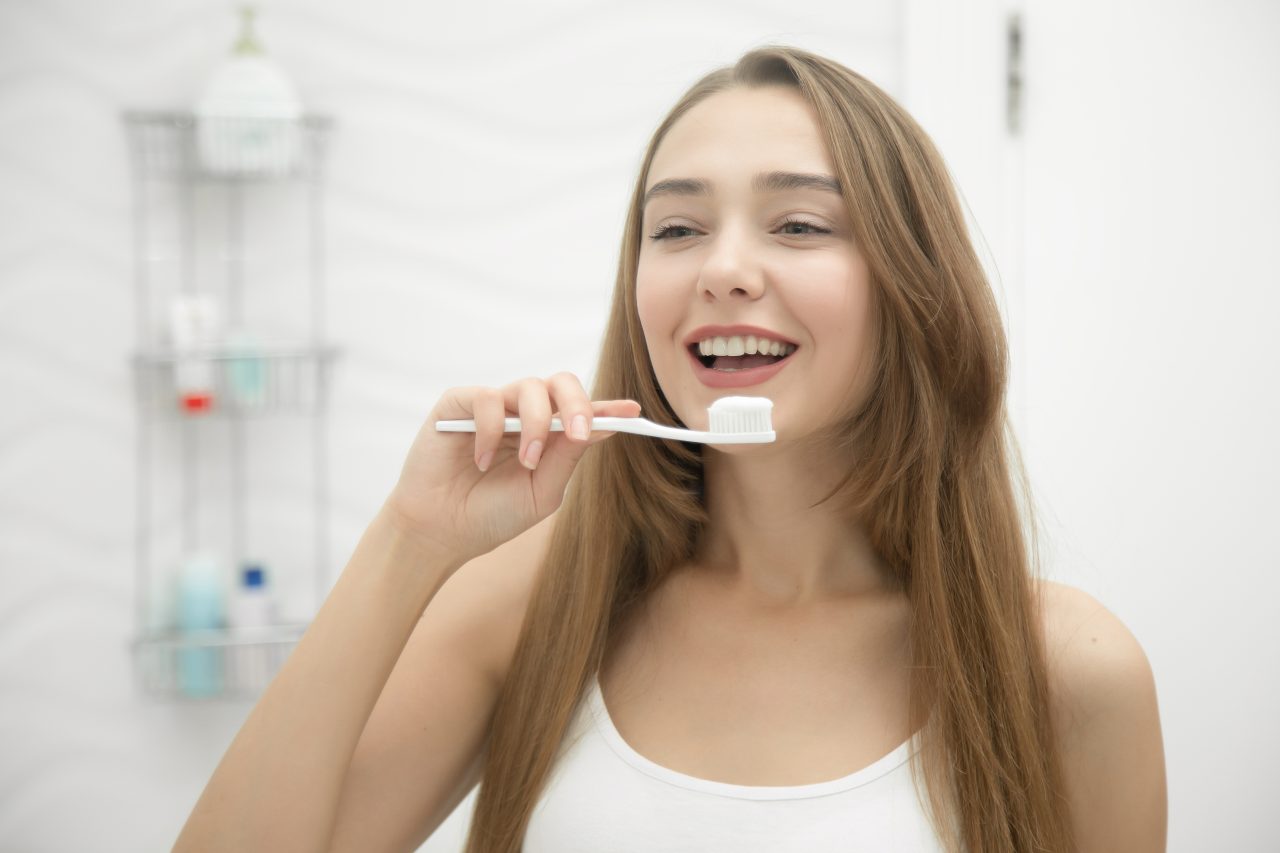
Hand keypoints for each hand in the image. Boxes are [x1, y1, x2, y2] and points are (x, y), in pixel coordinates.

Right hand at [384, 373, 640, 565]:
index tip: (632, 412)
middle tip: (581, 433)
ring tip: (528, 461)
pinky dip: (491, 429)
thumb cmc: (491, 516)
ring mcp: (491, 407)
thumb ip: (566, 460)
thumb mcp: (541, 494)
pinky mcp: (458, 404)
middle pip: (560, 384)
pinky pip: (486, 398)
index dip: (607, 408)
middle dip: (578, 404)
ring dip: (537, 424)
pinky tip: (483, 460)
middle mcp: (522, 415)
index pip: (581, 412)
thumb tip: (597, 429)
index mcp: (547, 436)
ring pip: (528, 387)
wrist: (441, 533)